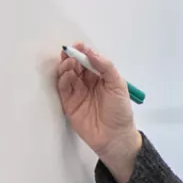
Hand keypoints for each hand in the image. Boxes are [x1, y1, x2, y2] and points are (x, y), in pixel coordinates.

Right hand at [53, 42, 143, 181]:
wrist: (115, 137)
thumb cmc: (120, 111)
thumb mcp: (118, 85)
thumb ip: (105, 67)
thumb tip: (90, 51)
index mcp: (100, 77)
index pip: (89, 61)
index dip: (83, 52)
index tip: (79, 45)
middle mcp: (87, 83)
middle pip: (75, 66)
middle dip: (72, 57)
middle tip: (70, 52)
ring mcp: (77, 93)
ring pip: (67, 75)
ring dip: (66, 66)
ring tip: (70, 63)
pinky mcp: (68, 104)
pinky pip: (63, 88)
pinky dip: (63, 79)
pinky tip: (68, 74)